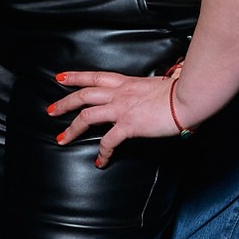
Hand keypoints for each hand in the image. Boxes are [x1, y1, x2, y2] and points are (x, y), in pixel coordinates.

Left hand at [48, 69, 186, 165]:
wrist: (187, 98)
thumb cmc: (180, 90)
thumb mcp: (160, 84)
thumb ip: (153, 87)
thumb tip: (161, 87)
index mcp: (127, 82)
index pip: (96, 77)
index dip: (76, 77)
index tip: (61, 78)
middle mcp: (120, 93)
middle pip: (84, 94)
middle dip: (64, 102)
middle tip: (51, 110)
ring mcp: (122, 109)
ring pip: (87, 115)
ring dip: (72, 128)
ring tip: (62, 139)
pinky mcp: (128, 125)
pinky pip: (108, 141)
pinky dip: (102, 152)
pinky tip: (100, 161)